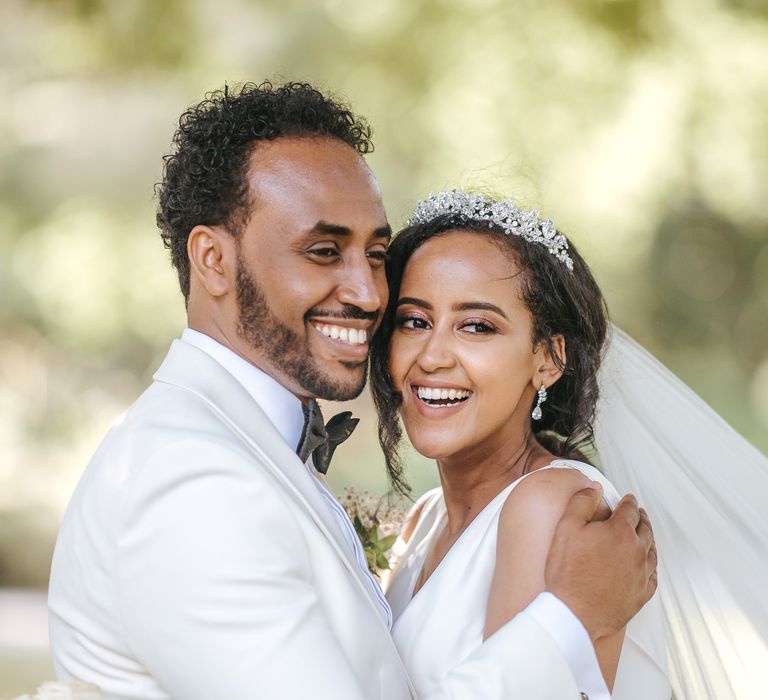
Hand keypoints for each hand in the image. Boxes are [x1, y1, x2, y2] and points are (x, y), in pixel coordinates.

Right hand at [544, 484, 656, 640]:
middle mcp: (637, 551)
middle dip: (642, 518)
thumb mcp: (566, 528)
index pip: (630, 509)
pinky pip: (653, 575)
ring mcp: (641, 574)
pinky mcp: (641, 594)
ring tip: (644, 535)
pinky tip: (646, 564)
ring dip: (649, 539)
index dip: (629, 501)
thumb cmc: (567, 572)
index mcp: (620, 532)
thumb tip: (594, 488)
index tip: (628, 499)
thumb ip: (581, 502)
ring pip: (652, 551)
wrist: (574, 612)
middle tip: (639, 513)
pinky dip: (651, 565)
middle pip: (645, 528)